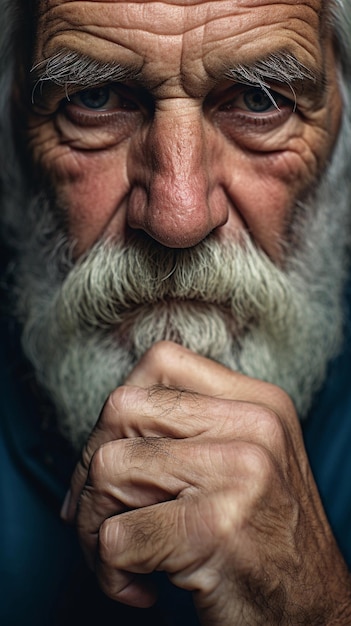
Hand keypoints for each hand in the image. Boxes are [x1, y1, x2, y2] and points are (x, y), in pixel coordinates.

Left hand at [63, 341, 350, 624]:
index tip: (112, 459)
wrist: (316, 615)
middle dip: (91, 468)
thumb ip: (189, 430)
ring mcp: (238, 472)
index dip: (119, 411)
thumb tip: (102, 434)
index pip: (160, 361)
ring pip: (108, 469)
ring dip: (95, 525)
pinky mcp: (214, 528)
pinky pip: (116, 537)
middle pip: (121, 408)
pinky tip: (141, 588)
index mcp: (259, 403)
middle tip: (102, 517)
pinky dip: (109, 572)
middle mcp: (254, 426)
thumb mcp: (245, 464)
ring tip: (121, 558)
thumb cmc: (266, 542)